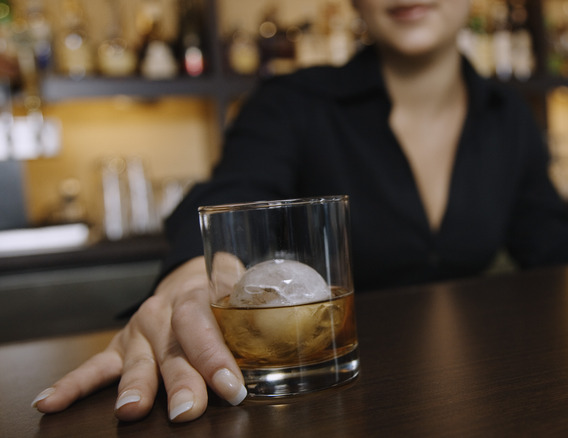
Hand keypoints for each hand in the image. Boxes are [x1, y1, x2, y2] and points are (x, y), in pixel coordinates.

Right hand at [31, 257, 246, 422]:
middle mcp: (164, 313)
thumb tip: (282, 315)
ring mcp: (140, 331)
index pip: (204, 325)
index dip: (216, 356)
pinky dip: (72, 384)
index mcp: (196, 296)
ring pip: (138, 361)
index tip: (232, 387)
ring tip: (131, 410)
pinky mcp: (121, 346)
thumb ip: (255, 301)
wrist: (189, 274)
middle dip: (180, 381)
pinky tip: (50, 401)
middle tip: (187, 410)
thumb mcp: (241, 286)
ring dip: (135, 387)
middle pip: (172, 350)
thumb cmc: (222, 289)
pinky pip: (95, 365)